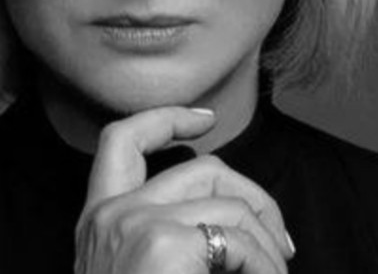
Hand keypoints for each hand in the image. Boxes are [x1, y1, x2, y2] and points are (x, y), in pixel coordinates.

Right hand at [74, 107, 293, 273]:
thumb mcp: (136, 272)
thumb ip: (165, 235)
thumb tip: (232, 214)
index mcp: (99, 222)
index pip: (121, 140)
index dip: (165, 118)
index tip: (204, 120)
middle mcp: (110, 215)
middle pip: (200, 168)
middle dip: (253, 195)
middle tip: (278, 242)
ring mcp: (134, 225)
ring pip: (227, 202)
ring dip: (266, 241)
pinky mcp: (163, 244)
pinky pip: (239, 238)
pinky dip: (266, 263)